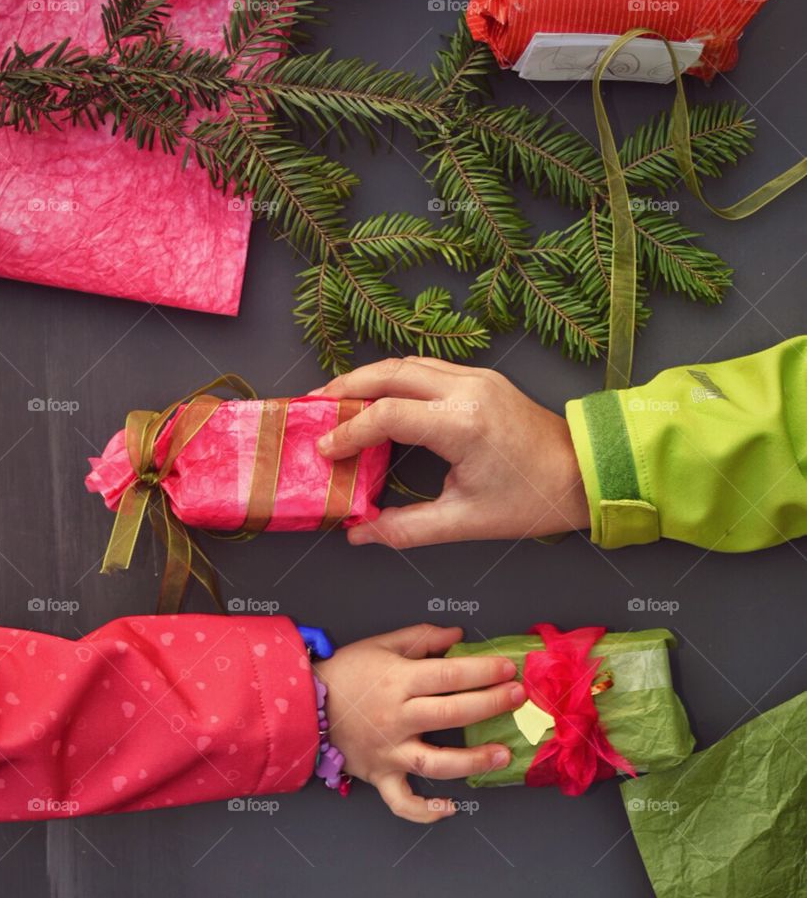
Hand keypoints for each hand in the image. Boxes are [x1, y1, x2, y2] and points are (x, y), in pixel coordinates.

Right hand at [312, 357, 588, 547]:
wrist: (585, 474)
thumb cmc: (531, 501)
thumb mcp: (465, 522)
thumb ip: (406, 528)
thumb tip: (360, 534)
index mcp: (462, 425)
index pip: (387, 415)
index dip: (349, 431)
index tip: (324, 450)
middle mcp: (467, 390)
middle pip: (389, 373)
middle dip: (345, 388)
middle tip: (313, 407)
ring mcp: (477, 378)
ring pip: (407, 364)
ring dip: (368, 378)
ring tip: (335, 399)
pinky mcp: (483, 378)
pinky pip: (426, 368)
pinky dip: (394, 378)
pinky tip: (376, 396)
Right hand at [315, 623, 521, 822]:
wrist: (303, 705)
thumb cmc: (345, 673)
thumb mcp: (380, 645)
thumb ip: (421, 639)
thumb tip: (458, 635)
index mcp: (397, 682)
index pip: (448, 675)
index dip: (482, 672)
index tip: (508, 669)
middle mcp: (396, 718)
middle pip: (450, 714)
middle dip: (490, 705)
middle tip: (517, 698)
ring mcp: (389, 751)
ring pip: (436, 762)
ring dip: (473, 761)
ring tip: (503, 755)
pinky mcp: (380, 775)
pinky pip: (403, 801)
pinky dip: (426, 810)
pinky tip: (450, 808)